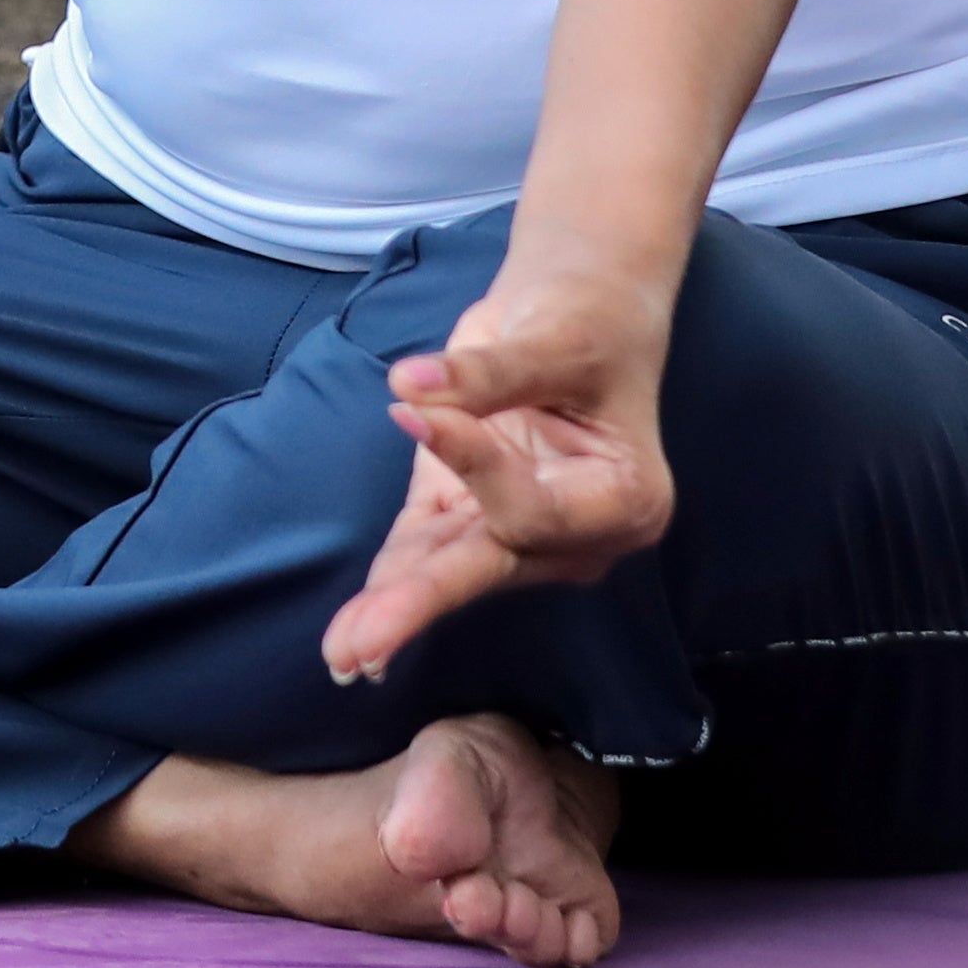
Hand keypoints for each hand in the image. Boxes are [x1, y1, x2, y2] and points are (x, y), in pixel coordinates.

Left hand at [323, 257, 679, 683]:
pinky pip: (428, 549)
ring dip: (397, 606)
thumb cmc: (586, 325)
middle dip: (423, 601)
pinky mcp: (470, 512)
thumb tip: (412, 387)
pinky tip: (354, 626)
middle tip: (363, 649)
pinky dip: (393, 578)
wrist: (578, 313)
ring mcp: (522, 532)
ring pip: (453, 570)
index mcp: (624, 499)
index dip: (474, 465)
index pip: (536, 507)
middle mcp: (577, 534)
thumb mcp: (553, 338)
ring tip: (343, 654)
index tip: (417, 409)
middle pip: (493, 565)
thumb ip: (490, 374)